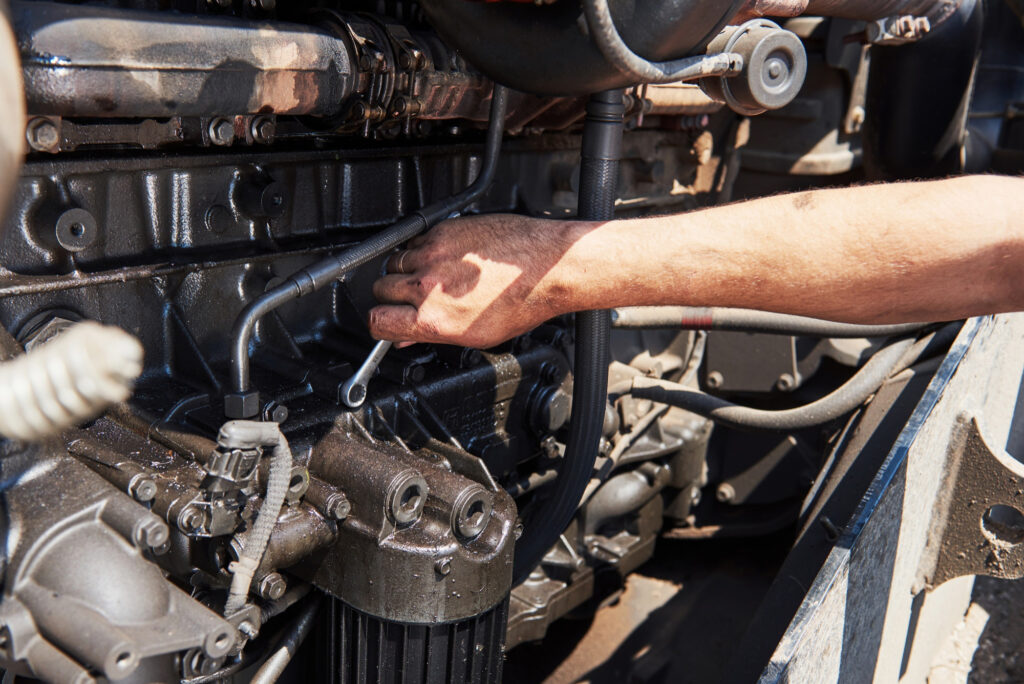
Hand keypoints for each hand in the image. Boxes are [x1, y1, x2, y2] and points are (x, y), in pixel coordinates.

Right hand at [369, 214, 580, 348]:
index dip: (380, 322)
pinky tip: (448, 257)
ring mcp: (433, 254)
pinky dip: (424, 248)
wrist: (546, 265)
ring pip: (394, 261)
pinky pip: (416, 240)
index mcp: (434, 318)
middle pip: (380, 288)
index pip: (378, 321)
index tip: (387, 319)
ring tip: (434, 275)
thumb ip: (432, 334)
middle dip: (391, 294)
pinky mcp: (443, 231)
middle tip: (412, 296)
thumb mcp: (476, 335)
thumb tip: (406, 337)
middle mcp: (428, 285)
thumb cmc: (521, 301)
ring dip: (406, 269)